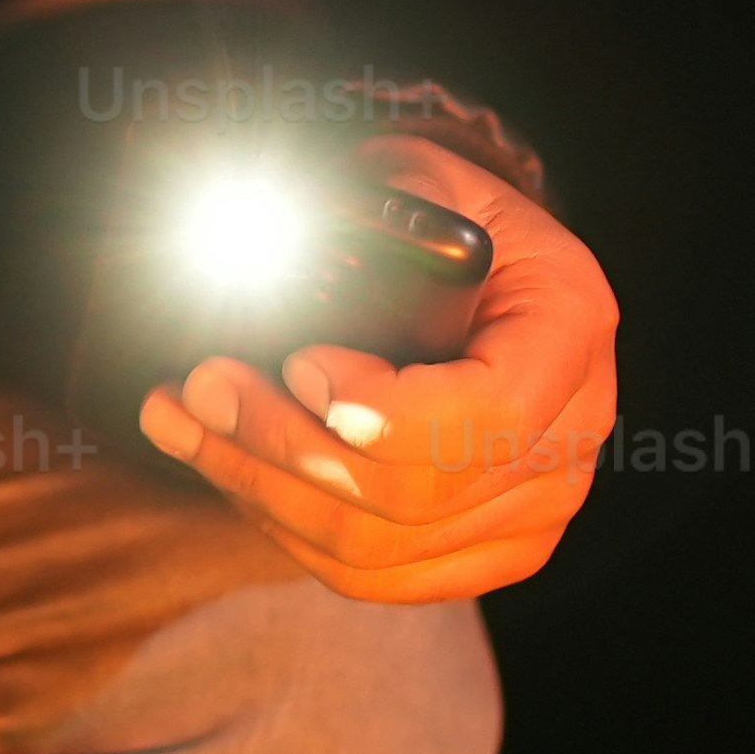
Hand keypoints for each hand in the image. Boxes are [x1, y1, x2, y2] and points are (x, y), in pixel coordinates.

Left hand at [133, 138, 617, 603]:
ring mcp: (537, 506)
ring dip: (257, 487)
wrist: (478, 268)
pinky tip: (227, 469)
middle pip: (416, 492)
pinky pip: (374, 576)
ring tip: (180, 421)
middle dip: (281, 443)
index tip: (297, 363)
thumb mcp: (414, 178)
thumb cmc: (440, 216)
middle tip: (198, 386)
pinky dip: (284, 527)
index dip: (385, 411)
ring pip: (379, 546)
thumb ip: (361, 212)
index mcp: (570, 328)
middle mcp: (573, 430)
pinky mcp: (489, 551)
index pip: (491, 413)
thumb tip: (251, 245)